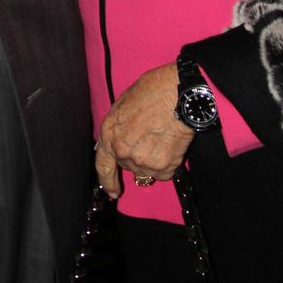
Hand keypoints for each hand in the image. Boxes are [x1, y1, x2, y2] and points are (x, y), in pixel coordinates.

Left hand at [95, 62, 193, 197]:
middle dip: (138, 155)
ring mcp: (142, 161)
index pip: (103, 166)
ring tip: (162, 136)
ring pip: (148, 169)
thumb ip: (118, 128)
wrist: (178, 93)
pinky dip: (169, 161)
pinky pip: (165, 171)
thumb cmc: (153, 91)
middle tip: (151, 136)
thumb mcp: (123, 104)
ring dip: (154, 158)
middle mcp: (123, 152)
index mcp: (109, 134)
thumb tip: (118, 140)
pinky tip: (172, 143)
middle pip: (129, 165)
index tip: (112, 191)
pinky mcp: (162, 167)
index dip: (107, 181)